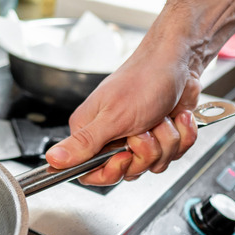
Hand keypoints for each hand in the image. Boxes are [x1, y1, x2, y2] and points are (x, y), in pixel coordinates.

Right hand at [45, 41, 200, 185]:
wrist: (180, 60)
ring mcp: (137, 138)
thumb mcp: (112, 117)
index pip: (91, 173)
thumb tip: (52, 158)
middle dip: (145, 153)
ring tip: (161, 117)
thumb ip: (83, 143)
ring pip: (153, 164)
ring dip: (166, 140)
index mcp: (90, 132)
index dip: (111, 172)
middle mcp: (111, 137)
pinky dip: (182, 134)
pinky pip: (173, 153)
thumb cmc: (145, 79)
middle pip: (127, 171)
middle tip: (144, 129)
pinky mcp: (159, 136)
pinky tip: (176, 116)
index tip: (124, 157)